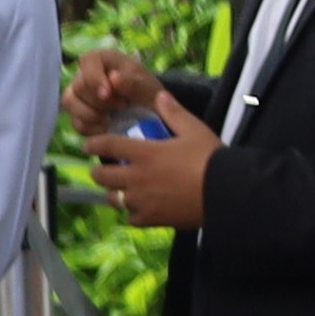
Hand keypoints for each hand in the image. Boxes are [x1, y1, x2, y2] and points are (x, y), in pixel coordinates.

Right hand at [61, 42, 164, 138]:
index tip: (107, 94)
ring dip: (91, 115)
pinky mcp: (77, 114)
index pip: (87, 62)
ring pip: (69, 103)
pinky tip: (107, 127)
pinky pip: (75, 122)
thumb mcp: (147, 87)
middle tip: (122, 106)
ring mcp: (77, 94)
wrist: (148, 110)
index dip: (94, 79)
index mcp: (101, 59)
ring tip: (112, 118)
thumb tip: (113, 78)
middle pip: (77, 86)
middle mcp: (84, 74)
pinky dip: (92, 128)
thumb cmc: (146, 91)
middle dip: (100, 102)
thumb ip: (133, 83)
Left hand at [78, 92, 219, 228]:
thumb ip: (174, 113)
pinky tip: (140, 208)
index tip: (88, 146)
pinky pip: (131, 218)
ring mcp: (141, 201)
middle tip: (103, 169)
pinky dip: (132, 213)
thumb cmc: (210, 158)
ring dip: (114, 193)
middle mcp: (136, 177)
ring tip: (121, 190)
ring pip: (113, 198)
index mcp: (144, 153)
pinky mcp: (151, 219)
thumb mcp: (193, 129)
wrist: (226, 192)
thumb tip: (160, 97)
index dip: (93, 145)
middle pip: (101, 176)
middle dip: (98, 171)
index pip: (106, 146)